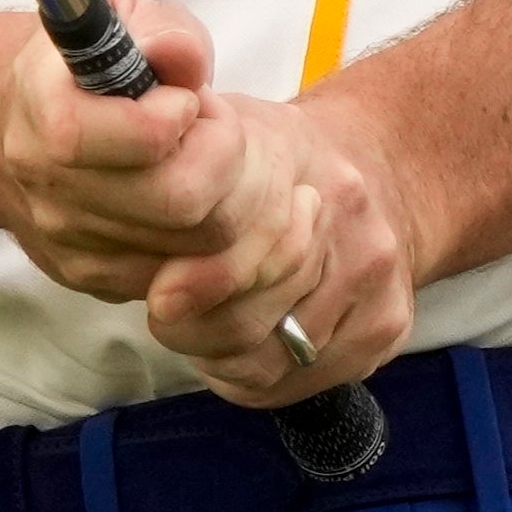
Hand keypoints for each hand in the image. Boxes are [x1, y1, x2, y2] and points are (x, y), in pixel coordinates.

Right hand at [0, 0, 261, 306]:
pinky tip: (186, 193)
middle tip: (209, 128)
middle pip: (181, 202)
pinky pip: (184, 276)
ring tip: (198, 156)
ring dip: (223, 196)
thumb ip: (161, 30)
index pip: (142, 138)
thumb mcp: (121, 23)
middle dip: (222, 158)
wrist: (11, 130)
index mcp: (47, 111)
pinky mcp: (89, 277)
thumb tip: (182, 55)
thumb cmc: (81, 70)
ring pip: (196, 245)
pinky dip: (206, 238)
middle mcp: (48, 186)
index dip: (182, 114)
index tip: (183, 96)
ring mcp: (66, 241)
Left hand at [132, 88, 417, 405]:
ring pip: (267, 362)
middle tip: (168, 314)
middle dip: (191, 329)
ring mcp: (376, 282)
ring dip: (219, 357)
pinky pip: (298, 383)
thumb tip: (123, 206)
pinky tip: (242, 347)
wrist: (386, 163)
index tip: (157, 297)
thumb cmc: (279, 155)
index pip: (233, 259)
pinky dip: (255, 377)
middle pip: (246, 322)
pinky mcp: (388, 327)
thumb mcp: (222, 128)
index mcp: (301, 168)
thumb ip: (172, 158)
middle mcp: (347, 225)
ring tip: (201, 330)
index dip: (188, 286)